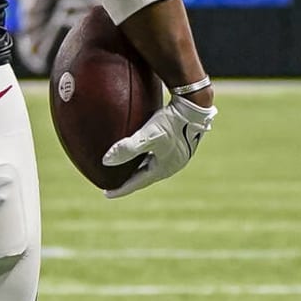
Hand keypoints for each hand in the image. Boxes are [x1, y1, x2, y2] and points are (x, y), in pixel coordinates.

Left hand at [100, 94, 215, 197]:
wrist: (194, 106)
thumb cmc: (171, 122)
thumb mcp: (148, 136)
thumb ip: (127, 148)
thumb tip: (106, 161)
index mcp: (164, 168)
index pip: (138, 183)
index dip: (121, 189)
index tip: (106, 194)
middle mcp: (171, 164)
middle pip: (145, 176)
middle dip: (129, 179)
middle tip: (113, 182)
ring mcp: (176, 154)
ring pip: (151, 164)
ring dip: (137, 167)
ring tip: (124, 166)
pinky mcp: (178, 142)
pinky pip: (156, 153)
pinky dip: (144, 155)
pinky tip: (140, 147)